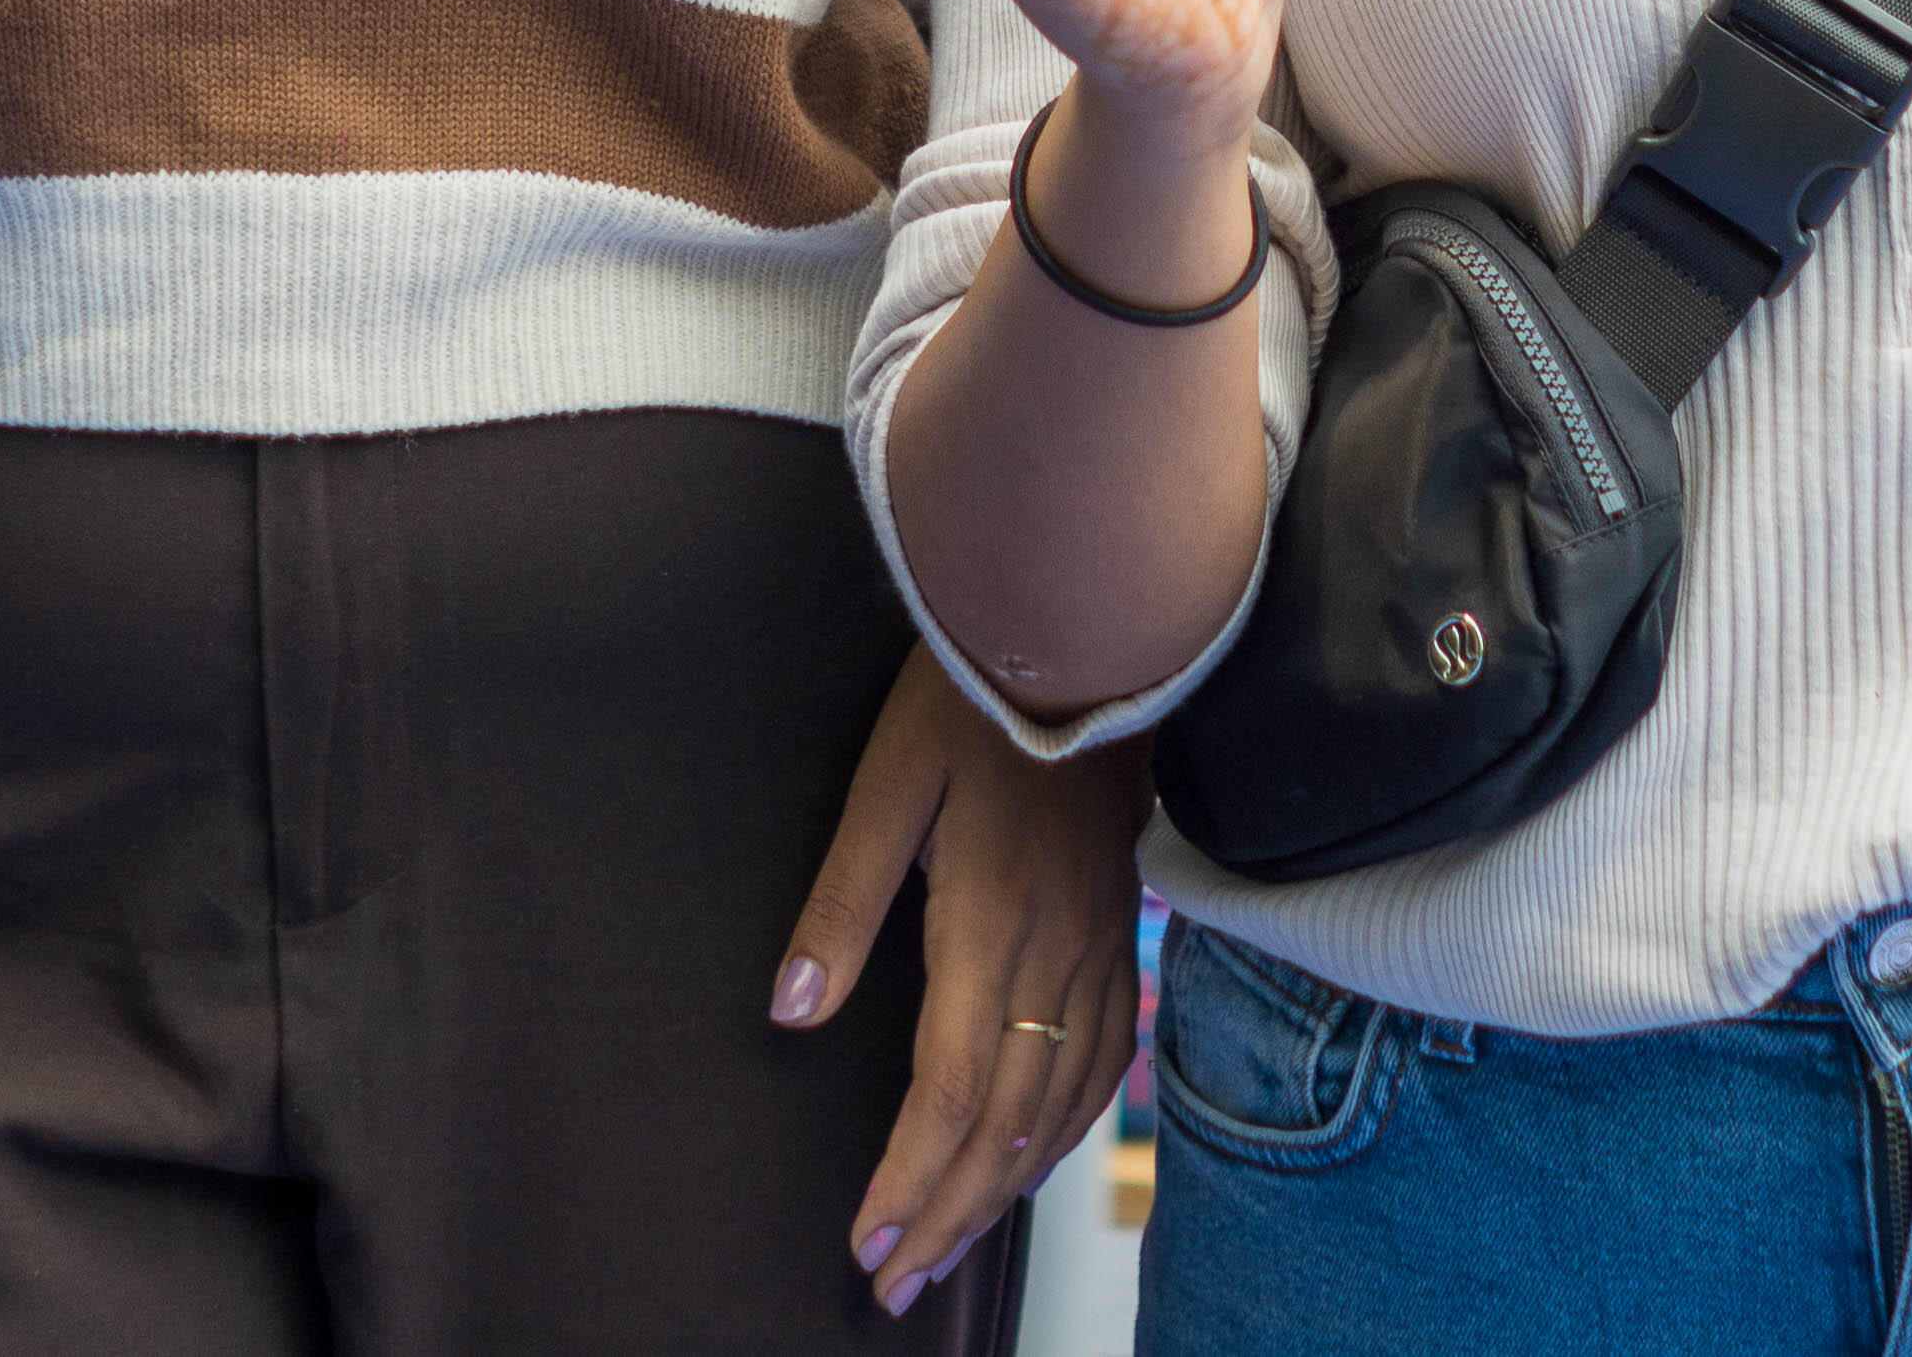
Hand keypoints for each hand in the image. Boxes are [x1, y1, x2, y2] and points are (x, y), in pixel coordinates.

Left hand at [782, 646, 1148, 1316]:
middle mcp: (1055, 953)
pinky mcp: (1120, 929)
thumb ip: (839, 906)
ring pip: (1062, 1103)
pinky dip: (1068, 1127)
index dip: (909, 1180)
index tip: (868, 1248)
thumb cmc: (971, 696)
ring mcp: (1100, 945)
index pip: (948, 1091)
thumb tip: (791, 1015)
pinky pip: (1106, 1057)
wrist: (1089, 628)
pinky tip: (1037, 1156)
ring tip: (951, 1245)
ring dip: (1005, 1187)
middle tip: (896, 1284)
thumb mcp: (883, 787)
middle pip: (1007, 1121)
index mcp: (988, 924)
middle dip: (949, 1214)